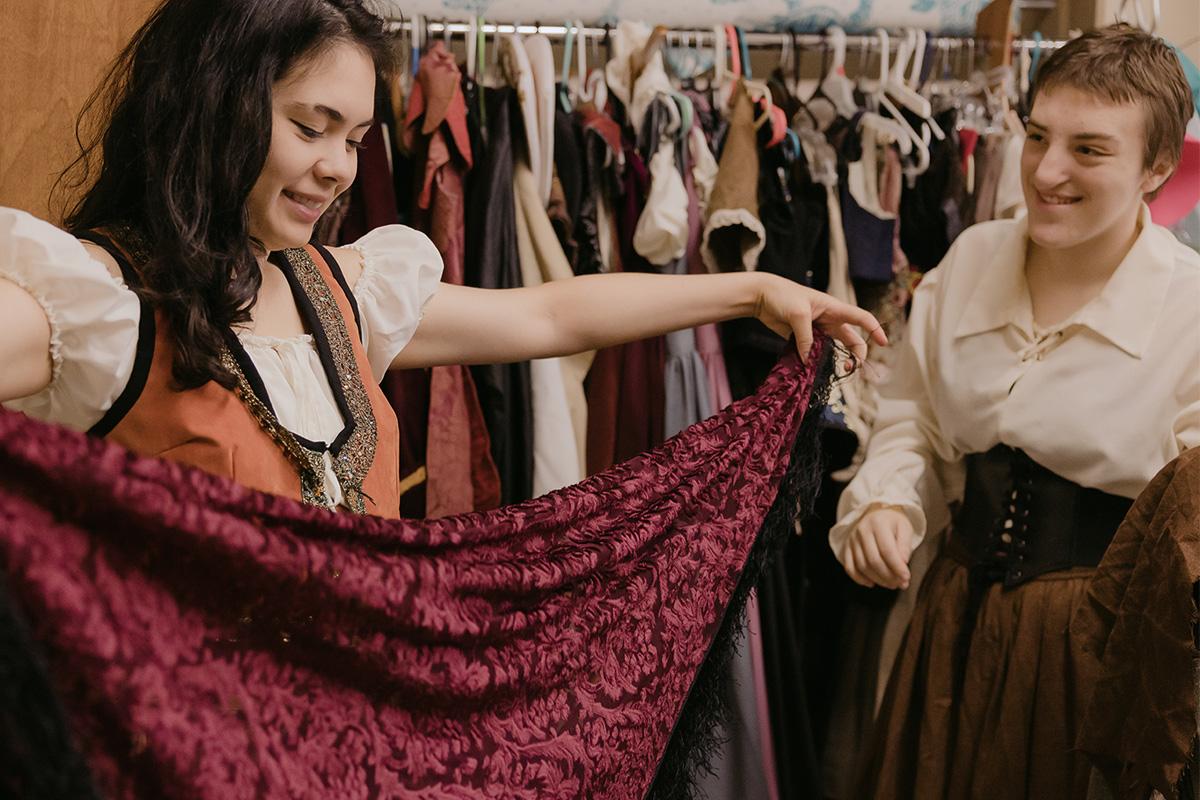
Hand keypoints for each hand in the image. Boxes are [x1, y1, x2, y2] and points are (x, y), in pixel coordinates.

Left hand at [754, 274, 887, 366]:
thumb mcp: (797, 314)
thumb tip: (809, 360)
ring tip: (837, 371)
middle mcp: (829, 320)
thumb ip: (806, 338)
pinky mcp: (803, 339)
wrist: (761, 296)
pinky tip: (812, 369)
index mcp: (834, 308)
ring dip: (838, 361)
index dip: (875, 330)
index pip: (861, 318)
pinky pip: (815, 353)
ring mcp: (817, 331)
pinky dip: (817, 362)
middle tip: (850, 369)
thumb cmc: (782, 296)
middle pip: (852, 340)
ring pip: (834, 349)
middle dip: (856, 355)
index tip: (883, 343)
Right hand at [843, 506, 913, 589]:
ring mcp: (852, 540)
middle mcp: (862, 531)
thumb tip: (903, 563)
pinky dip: (860, 579)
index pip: (887, 550)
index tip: (906, 577)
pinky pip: (850, 567)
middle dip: (889, 576)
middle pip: (874, 561)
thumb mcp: (905, 528)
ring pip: (862, 566)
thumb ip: (905, 545)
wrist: (875, 513)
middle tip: (900, 583)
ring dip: (878, 579)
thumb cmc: (892, 522)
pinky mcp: (846, 547)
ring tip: (891, 584)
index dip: (897, 567)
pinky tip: (872, 583)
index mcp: (878, 523)